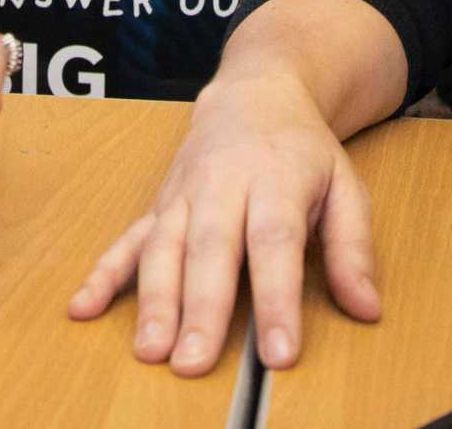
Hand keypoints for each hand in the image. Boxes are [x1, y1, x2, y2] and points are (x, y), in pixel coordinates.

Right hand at [69, 71, 379, 376]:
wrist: (254, 90)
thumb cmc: (301, 149)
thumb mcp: (346, 186)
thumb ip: (354, 249)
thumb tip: (368, 310)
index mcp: (277, 179)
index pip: (276, 244)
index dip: (276, 300)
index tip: (277, 352)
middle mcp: (224, 184)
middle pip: (210, 249)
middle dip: (200, 308)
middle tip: (194, 362)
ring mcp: (184, 193)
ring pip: (164, 247)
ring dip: (153, 300)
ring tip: (150, 350)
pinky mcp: (159, 204)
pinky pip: (126, 239)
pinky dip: (102, 273)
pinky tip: (83, 307)